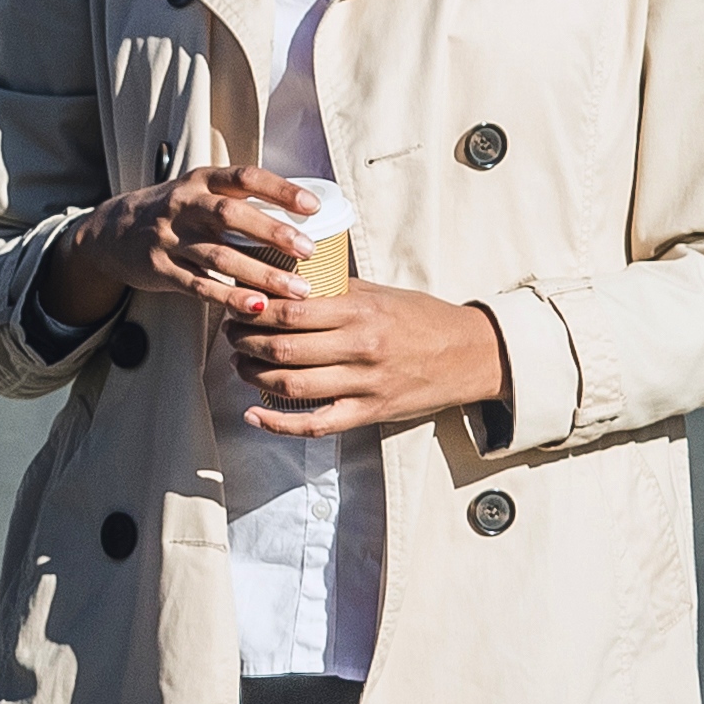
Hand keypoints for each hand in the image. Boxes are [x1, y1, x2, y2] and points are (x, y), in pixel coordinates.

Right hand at [42, 165, 317, 327]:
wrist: (111, 232)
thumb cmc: (172, 212)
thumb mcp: (199, 191)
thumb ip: (238, 198)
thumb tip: (300, 214)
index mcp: (201, 180)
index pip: (245, 177)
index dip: (280, 190)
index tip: (311, 207)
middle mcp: (184, 204)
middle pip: (232, 215)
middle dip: (274, 233)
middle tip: (309, 251)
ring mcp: (170, 237)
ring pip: (220, 255)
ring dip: (261, 274)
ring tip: (296, 290)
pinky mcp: (160, 268)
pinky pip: (199, 285)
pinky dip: (230, 297)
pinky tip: (257, 307)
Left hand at [231, 283, 506, 438]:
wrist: (472, 354)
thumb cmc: (423, 318)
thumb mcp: (382, 293)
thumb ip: (337, 290)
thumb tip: (286, 279)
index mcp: (362, 311)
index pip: (291, 310)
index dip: (254, 310)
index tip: (238, 304)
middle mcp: (361, 347)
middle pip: (284, 348)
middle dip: (246, 342)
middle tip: (231, 334)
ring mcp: (365, 384)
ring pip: (292, 386)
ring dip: (255, 376)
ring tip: (241, 364)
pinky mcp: (370, 413)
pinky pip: (317, 424)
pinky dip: (279, 424)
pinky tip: (254, 416)